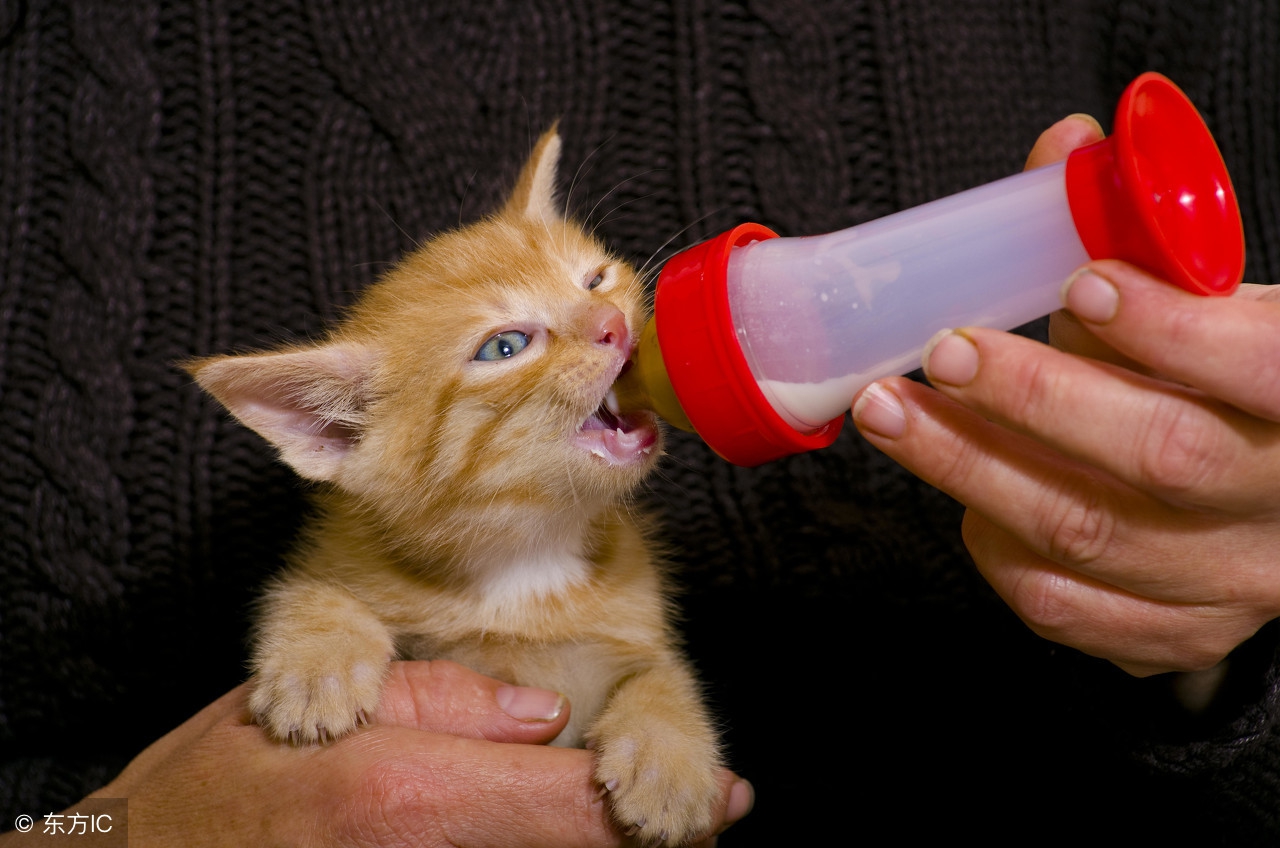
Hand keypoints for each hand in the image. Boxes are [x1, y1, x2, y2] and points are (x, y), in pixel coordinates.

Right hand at [6, 661, 750, 846]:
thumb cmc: (216, 786)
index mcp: (412, 794)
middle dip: (636, 840)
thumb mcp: (323, 699)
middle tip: (697, 824)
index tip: (724, 803)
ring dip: (591, 847)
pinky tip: (554, 835)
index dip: (652, 805)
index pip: (570, 804)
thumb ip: (447, 703)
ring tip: (639, 830)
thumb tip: (545, 717)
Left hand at [851, 115, 1279, 676]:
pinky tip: (960, 491)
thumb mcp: (1213, 304)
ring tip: (891, 410)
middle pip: (1160, 458)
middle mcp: (1279, 507)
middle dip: (1033, 397)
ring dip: (968, 465)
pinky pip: (1060, 604)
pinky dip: (991, 543)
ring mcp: (1227, 584)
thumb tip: (1063, 148)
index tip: (1082, 285)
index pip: (1265, 371)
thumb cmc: (1230, 384)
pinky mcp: (1170, 634)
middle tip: (943, 350)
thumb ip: (1140, 236)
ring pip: (1085, 535)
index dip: (1175, 332)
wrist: (1267, 497)